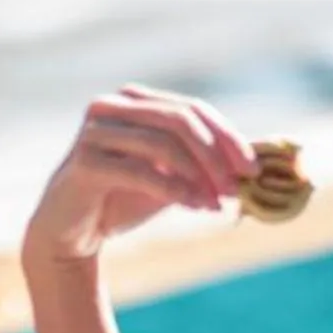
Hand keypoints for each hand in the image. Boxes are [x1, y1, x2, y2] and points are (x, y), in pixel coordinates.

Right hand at [22, 85, 255, 266]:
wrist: (71, 232)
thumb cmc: (124, 198)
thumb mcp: (172, 177)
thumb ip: (206, 164)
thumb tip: (261, 158)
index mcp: (135, 100)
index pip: (192, 109)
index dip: (226, 137)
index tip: (252, 169)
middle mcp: (112, 106)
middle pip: (179, 120)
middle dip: (215, 155)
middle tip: (236, 188)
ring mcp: (95, 131)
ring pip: (162, 143)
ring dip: (198, 176)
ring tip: (214, 204)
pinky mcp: (84, 161)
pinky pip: (140, 170)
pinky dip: (173, 188)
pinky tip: (193, 206)